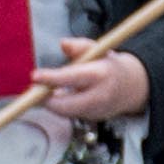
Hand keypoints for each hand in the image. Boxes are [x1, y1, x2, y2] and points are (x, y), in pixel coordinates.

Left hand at [29, 40, 150, 129]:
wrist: (132, 88)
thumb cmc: (109, 66)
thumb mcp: (99, 50)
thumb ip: (80, 46)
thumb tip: (63, 44)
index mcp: (100, 74)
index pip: (72, 77)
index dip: (51, 78)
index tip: (34, 76)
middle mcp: (99, 96)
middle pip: (66, 105)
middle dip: (45, 100)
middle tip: (32, 90)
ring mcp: (96, 111)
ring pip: (65, 112)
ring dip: (50, 103)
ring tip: (43, 91)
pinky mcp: (91, 119)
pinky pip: (69, 114)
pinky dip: (59, 106)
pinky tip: (54, 98)